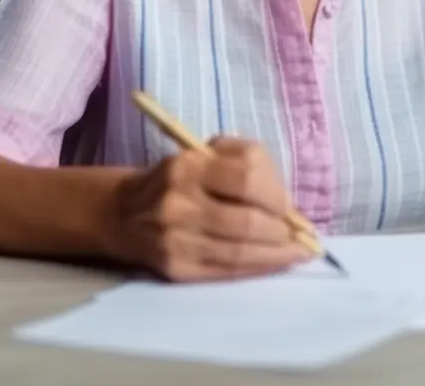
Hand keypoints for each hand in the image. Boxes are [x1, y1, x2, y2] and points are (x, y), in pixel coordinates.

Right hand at [107, 138, 312, 280]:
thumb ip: (248, 162)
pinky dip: (255, 269)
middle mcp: (179, 203)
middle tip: (299, 235)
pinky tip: (273, 264)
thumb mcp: (209, 151)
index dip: (276, 195)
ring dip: (276, 255)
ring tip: (297, 253)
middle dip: (280, 231)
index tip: (290, 206)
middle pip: (245, 222)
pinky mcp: (175, 268)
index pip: (246, 179)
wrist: (125, 212)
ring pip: (238, 253)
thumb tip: (288, 202)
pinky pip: (224, 272)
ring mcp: (175, 240)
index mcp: (190, 165)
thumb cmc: (181, 176)